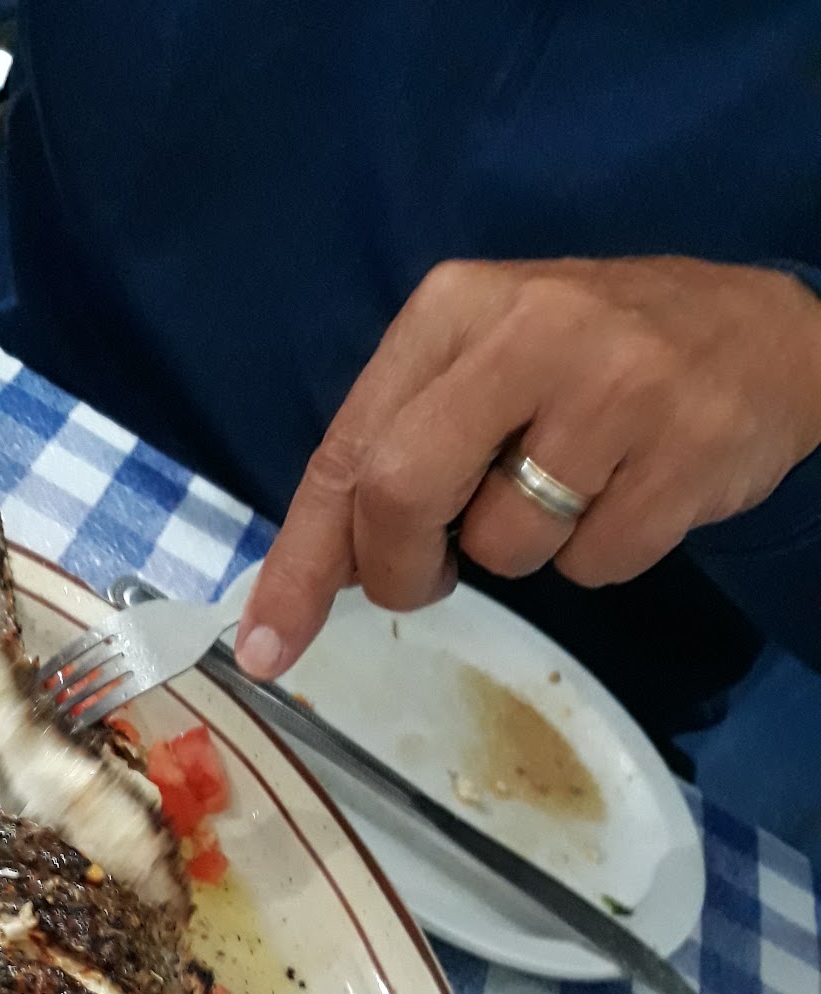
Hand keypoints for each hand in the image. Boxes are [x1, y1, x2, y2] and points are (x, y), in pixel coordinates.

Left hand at [236, 256, 820, 675]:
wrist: (768, 336)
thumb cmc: (595, 364)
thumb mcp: (484, 369)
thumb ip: (399, 449)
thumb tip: (313, 578)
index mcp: (454, 308)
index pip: (347, 451)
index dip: (299, 561)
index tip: (263, 648)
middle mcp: (527, 330)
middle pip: (398, 493)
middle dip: (397, 569)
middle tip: (426, 582)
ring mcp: (613, 385)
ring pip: (503, 546)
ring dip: (522, 555)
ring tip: (573, 488)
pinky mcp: (682, 447)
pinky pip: (593, 566)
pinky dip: (600, 559)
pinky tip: (632, 493)